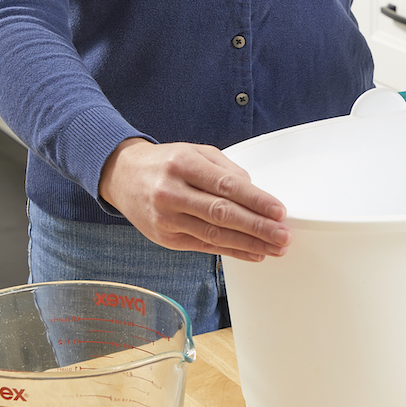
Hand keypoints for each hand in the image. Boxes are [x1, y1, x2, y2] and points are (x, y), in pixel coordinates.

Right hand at [98, 138, 290, 262]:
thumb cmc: (165, 163)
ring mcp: (166, 218)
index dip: (256, 201)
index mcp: (182, 165)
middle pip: (222, 214)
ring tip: (276, 248)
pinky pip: (205, 247)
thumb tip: (257, 193)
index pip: (226, 186)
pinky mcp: (166, 238)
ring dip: (250, 244)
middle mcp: (171, 193)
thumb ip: (226, 170)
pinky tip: (254, 253)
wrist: (121, 176)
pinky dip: (232, 251)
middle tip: (283, 235)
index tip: (279, 211)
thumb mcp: (195, 153)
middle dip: (258, 227)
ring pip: (215, 235)